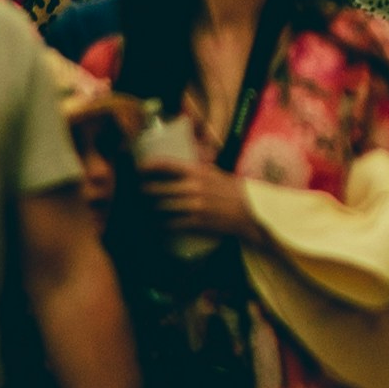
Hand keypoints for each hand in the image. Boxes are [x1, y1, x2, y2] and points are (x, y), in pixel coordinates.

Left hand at [141, 142, 255, 239]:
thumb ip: (197, 168)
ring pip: (161, 207)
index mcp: (198, 171)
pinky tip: (154, 225)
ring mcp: (194, 205)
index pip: (167, 165)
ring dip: (149, 208)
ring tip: (142, 208)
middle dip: (145, 190)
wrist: (248, 210)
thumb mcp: (215, 172)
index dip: (149, 166)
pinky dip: (160, 224)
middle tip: (139, 192)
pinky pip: (171, 223)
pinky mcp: (196, 222)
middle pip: (158, 188)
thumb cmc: (232, 189)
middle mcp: (193, 187)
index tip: (139, 168)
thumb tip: (180, 162)